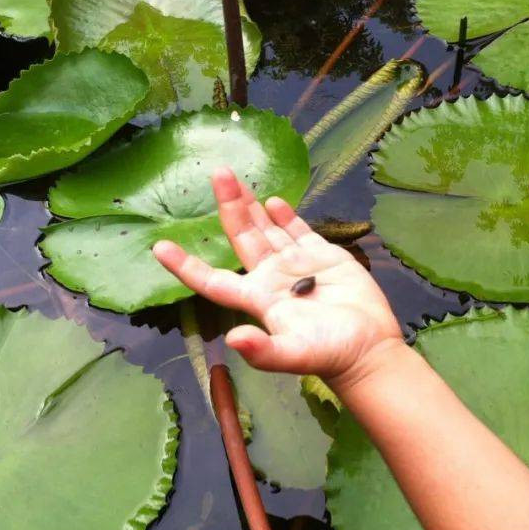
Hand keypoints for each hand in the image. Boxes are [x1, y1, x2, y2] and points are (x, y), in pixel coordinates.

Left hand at [152, 168, 402, 384]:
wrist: (368, 350)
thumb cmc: (329, 354)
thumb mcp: (294, 355)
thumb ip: (264, 351)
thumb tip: (233, 340)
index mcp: (258, 298)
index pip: (213, 280)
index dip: (186, 266)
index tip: (160, 247)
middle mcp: (271, 278)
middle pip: (241, 238)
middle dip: (229, 207)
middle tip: (218, 174)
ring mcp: (296, 265)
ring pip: (266, 229)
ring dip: (251, 205)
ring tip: (234, 178)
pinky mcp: (322, 257)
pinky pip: (297, 231)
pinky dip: (285, 215)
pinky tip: (272, 200)